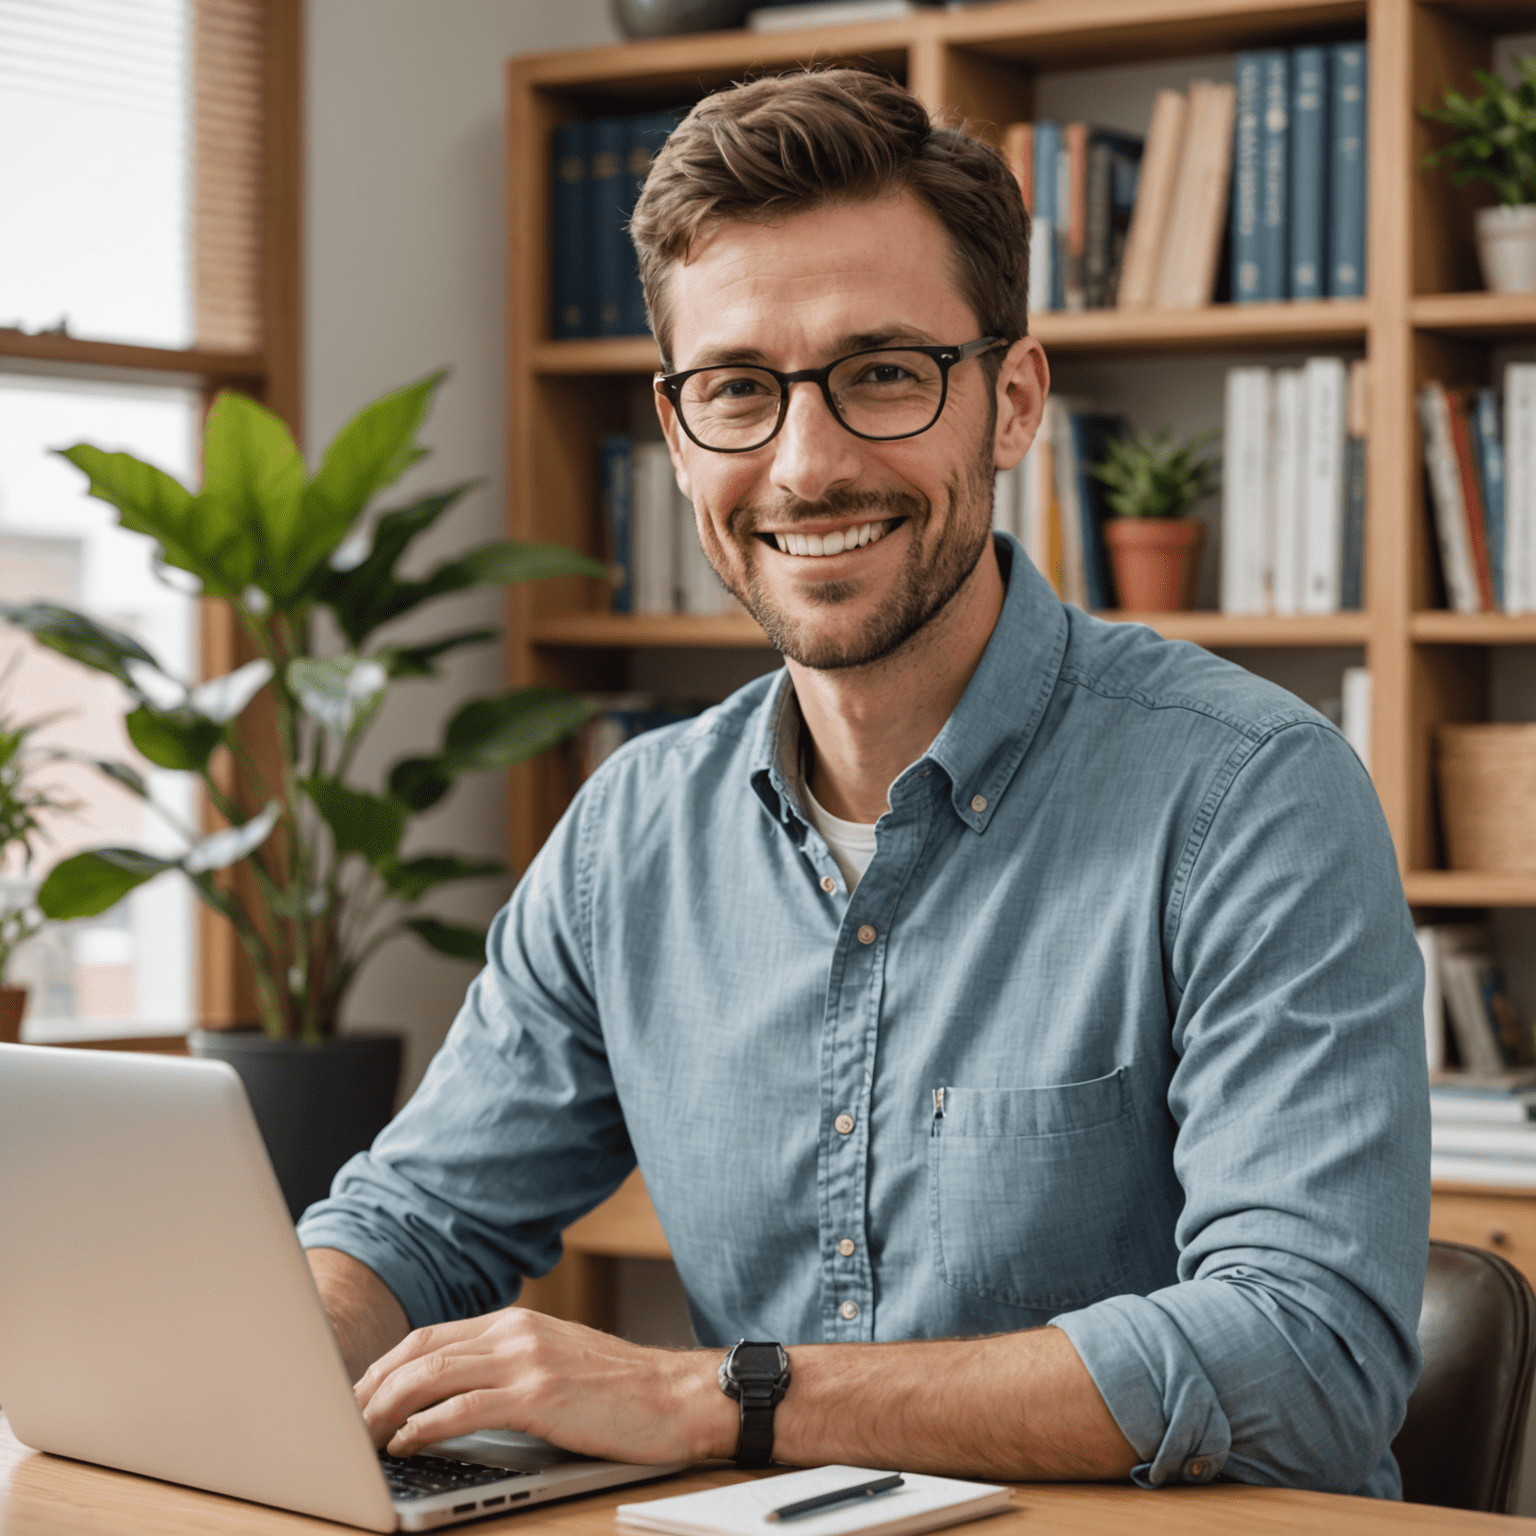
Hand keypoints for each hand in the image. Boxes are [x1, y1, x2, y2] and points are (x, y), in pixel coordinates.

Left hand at [354, 1306, 737, 1465]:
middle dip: (372, 1387)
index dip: (385, 1366)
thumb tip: (454, 1399)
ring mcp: (526, 1360)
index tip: (357, 1396)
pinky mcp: (539, 1396)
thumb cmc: (623, 1390)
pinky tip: (405, 1444)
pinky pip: (463, 1408)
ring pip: (431, 1376)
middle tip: (343, 1422)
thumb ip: (509, 1367)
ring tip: (359, 1437)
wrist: (678, 1395)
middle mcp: (516, 1332)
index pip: (430, 1337)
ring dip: (384, 1408)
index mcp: (517, 1323)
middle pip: (420, 1352)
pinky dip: (423, 1426)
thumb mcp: (558, 1361)